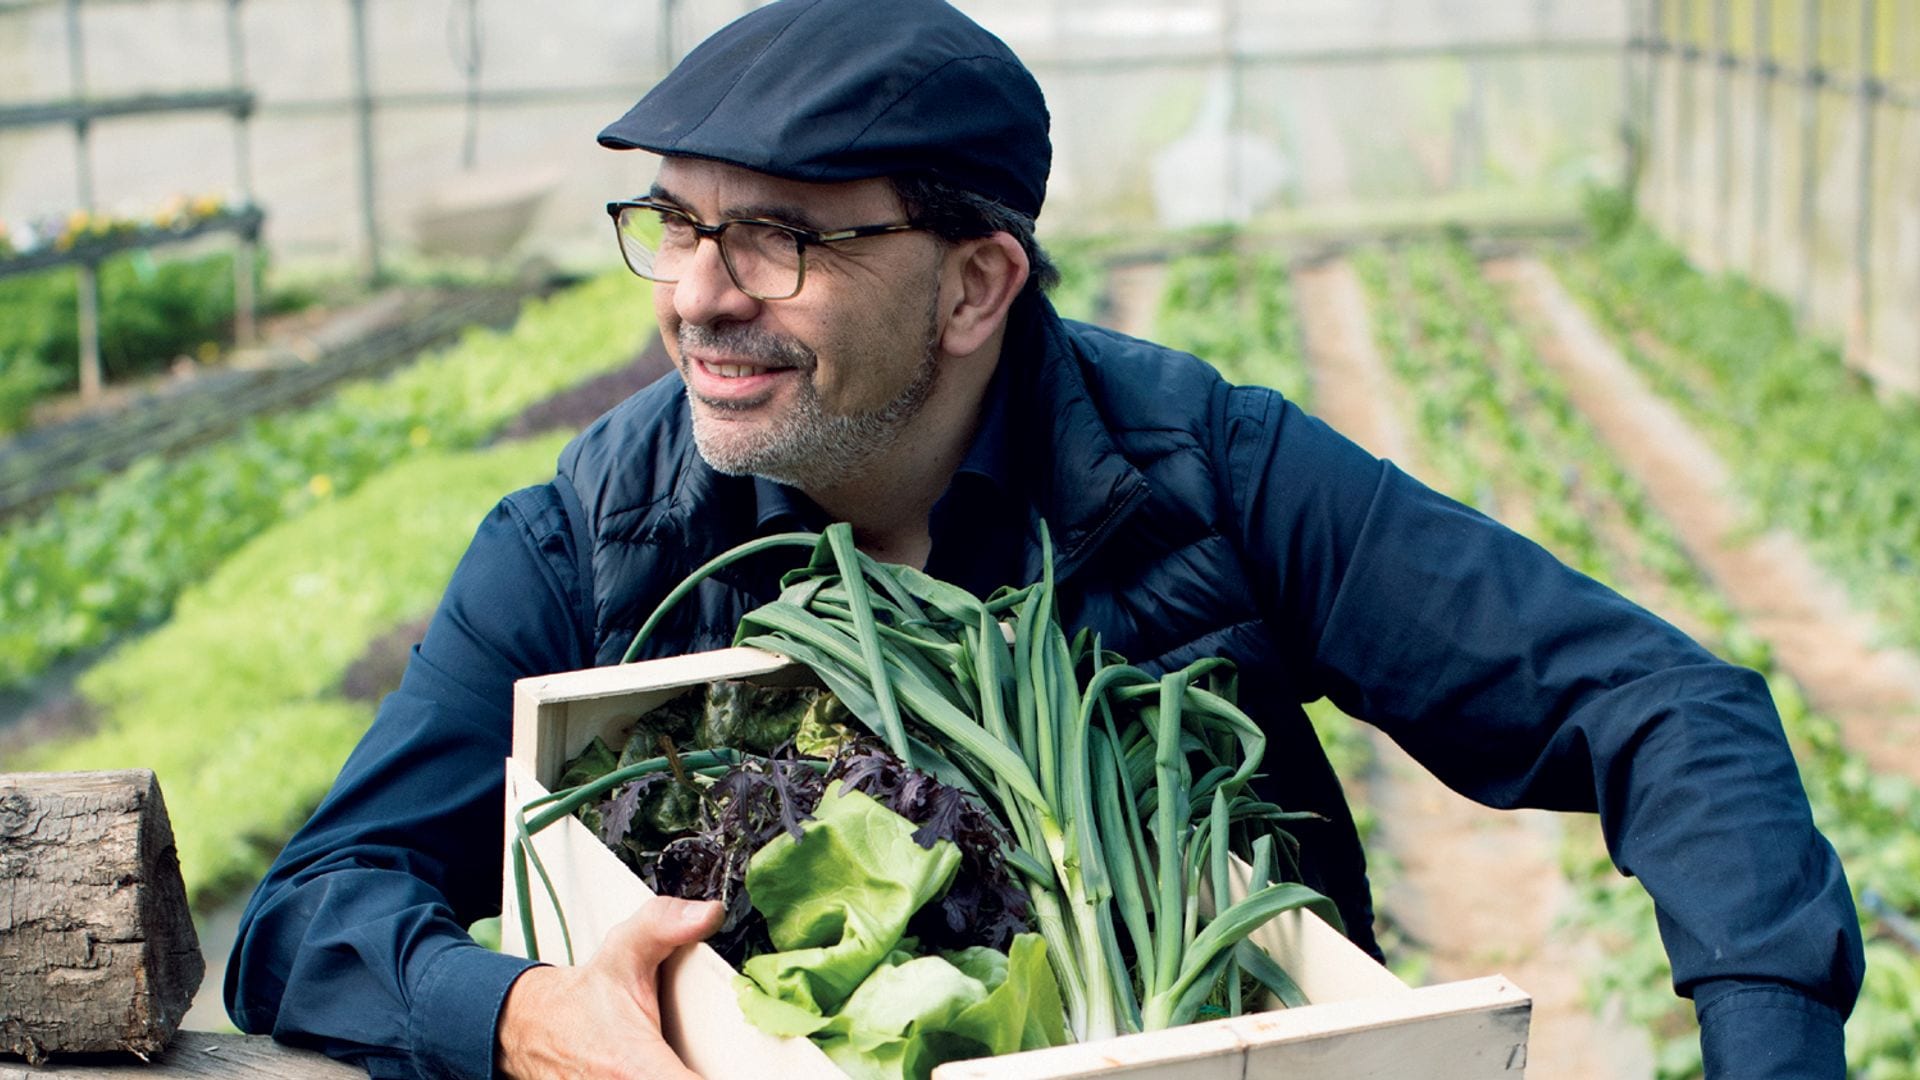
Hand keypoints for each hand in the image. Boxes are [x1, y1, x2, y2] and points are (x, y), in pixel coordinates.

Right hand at [495, 896, 724, 1078]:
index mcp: (634, 1065)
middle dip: (715, 1071)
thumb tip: (707, 913)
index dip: (724, 1076)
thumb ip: (665, 926)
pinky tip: (676, 1066)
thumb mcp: (623, 953)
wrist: (534, 1027)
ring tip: (695, 1057)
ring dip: (696, 1074)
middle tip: (724, 1054)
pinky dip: (676, 1078)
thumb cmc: (585, 998)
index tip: (750, 1065)